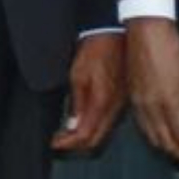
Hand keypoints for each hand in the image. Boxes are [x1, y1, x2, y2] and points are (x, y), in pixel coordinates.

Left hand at [53, 33, 125, 155]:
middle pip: (95, 140)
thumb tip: (72, 127)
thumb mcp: (78, 76)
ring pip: (103, 133)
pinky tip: (85, 121)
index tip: (54, 143)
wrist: (113, 33)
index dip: (67, 144)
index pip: (84, 136)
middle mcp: (115, 108)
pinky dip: (95, 128)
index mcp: (102, 102)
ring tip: (69, 133)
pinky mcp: (123, 100)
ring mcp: (121, 105)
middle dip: (75, 145)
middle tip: (60, 140)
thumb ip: (76, 104)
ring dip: (85, 137)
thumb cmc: (95, 50)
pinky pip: (109, 122)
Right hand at [125, 16, 178, 166]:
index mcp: (169, 102)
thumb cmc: (171, 48)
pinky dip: (157, 138)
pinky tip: (166, 137)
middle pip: (168, 144)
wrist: (146, 32)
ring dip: (171, 148)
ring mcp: (139, 106)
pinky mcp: (132, 101)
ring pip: (154, 139)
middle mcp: (152, 108)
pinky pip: (145, 128)